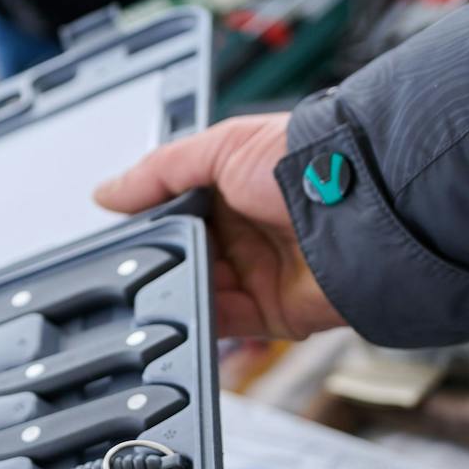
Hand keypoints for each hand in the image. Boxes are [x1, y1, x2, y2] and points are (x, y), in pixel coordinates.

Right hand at [96, 113, 345, 341]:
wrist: (360, 209)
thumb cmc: (306, 162)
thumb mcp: (219, 148)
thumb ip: (158, 172)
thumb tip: (107, 192)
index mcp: (233, 186)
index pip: (176, 211)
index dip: (148, 223)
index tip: (115, 233)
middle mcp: (246, 231)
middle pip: (184, 255)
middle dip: (158, 259)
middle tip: (130, 261)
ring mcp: (258, 272)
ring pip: (197, 289)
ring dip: (174, 288)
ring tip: (151, 284)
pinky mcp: (270, 311)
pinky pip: (221, 321)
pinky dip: (196, 318)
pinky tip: (177, 308)